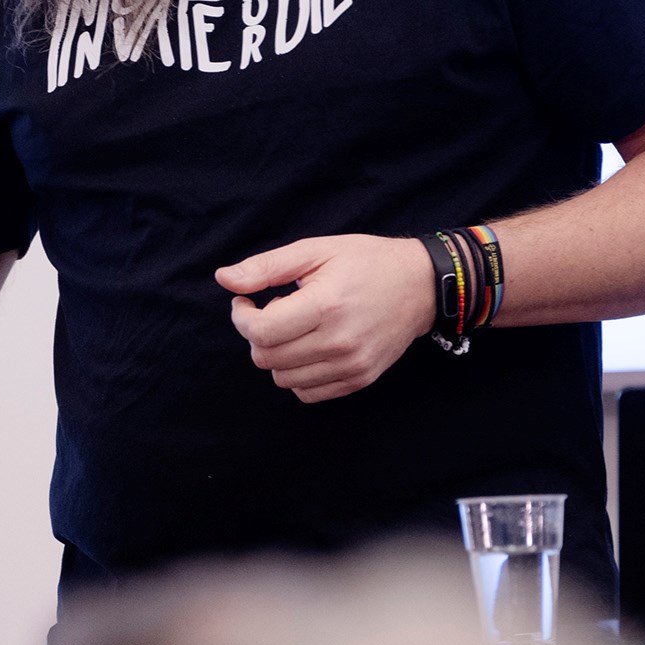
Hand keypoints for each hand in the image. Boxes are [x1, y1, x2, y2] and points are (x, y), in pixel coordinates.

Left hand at [216, 234, 433, 403]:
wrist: (420, 285)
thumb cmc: (365, 262)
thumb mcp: (314, 251)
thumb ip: (266, 267)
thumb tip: (224, 280)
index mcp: (326, 306)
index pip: (261, 332)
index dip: (241, 318)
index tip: (245, 301)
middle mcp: (339, 342)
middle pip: (267, 358)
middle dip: (256, 335)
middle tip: (270, 311)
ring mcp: (352, 365)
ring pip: (283, 379)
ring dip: (276, 355)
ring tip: (294, 327)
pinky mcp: (360, 380)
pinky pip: (307, 393)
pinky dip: (297, 373)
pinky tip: (307, 347)